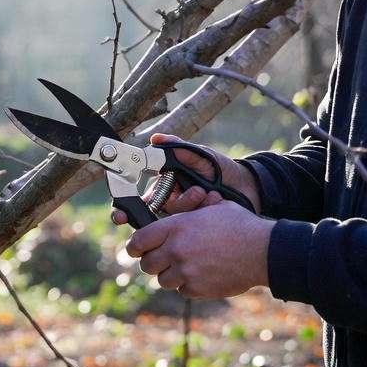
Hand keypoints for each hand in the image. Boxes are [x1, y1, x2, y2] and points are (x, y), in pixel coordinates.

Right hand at [111, 133, 261, 225]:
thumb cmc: (220, 168)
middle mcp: (171, 204)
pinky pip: (191, 224)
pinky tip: (214, 199)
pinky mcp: (199, 227)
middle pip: (150, 214)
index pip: (139, 198)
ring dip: (186, 203)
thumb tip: (154, 139)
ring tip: (204, 191)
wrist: (248, 186)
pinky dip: (201, 210)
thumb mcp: (199, 154)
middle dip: (141, 217)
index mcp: (165, 186)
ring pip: (172, 218)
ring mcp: (185, 218)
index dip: (125, 207)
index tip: (119, 214)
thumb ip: (178, 148)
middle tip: (127, 218)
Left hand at [124, 201, 272, 298]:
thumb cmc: (240, 225)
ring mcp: (186, 271)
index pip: (138, 241)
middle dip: (152, 262)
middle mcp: (176, 250)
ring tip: (185, 268)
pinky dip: (188, 286)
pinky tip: (201, 276)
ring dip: (170, 275)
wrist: (262, 250)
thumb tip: (176, 207)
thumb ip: (189, 212)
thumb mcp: (213, 208)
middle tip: (162, 261)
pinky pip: (182, 291)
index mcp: (175, 228)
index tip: (135, 250)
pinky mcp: (198, 288)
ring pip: (162, 280)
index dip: (134, 247)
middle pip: (147, 264)